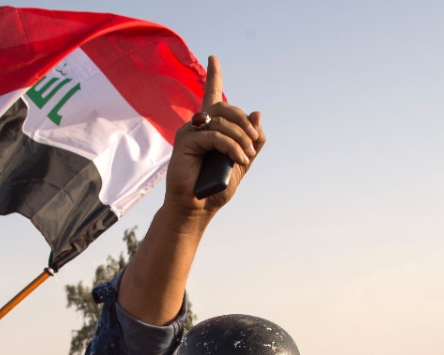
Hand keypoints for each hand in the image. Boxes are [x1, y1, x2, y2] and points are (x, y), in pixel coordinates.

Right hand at [164, 56, 264, 213]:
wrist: (197, 208)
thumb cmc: (216, 187)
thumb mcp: (242, 162)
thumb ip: (251, 140)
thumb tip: (258, 112)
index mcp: (211, 128)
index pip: (212, 94)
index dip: (214, 75)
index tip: (213, 58)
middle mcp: (198, 125)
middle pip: (226, 107)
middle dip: (245, 123)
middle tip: (253, 144)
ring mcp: (189, 131)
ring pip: (222, 120)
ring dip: (241, 137)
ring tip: (247, 156)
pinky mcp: (185, 141)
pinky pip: (215, 135)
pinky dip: (231, 146)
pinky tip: (239, 159)